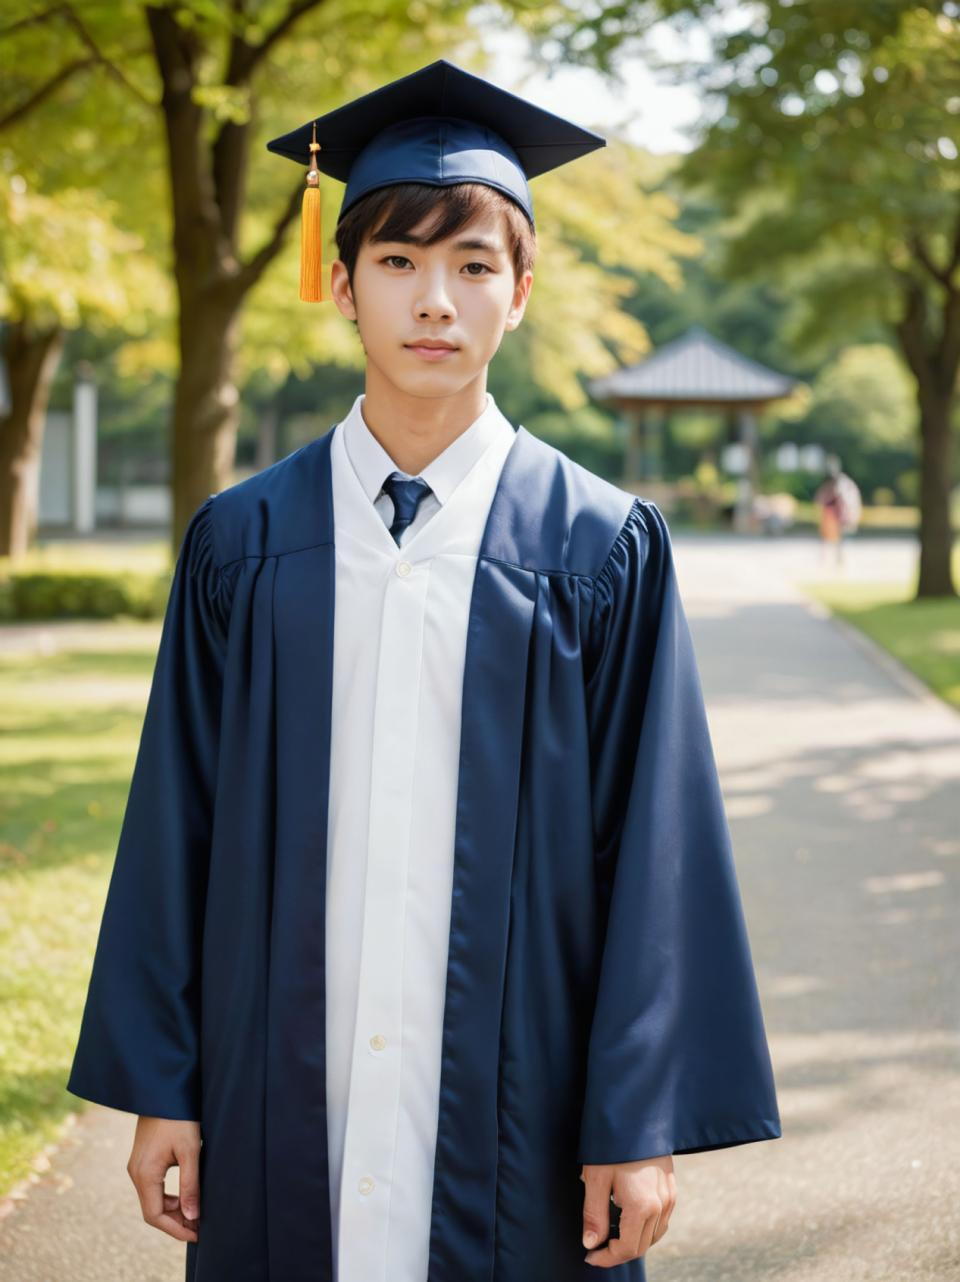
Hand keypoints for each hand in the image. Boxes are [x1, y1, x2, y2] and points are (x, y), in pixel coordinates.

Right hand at [127, 1116, 201, 1242]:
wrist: (163, 1090)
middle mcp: (136, 1173)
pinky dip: (168, 1196)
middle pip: (153, 1210)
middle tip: (200, 1225)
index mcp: (144, 1174)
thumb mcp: (190, 1151)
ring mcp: (137, 1166)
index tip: (196, 1233)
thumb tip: (193, 1216)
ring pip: (153, 1199)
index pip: (154, 1215)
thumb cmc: (179, 1117)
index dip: (175, 1229)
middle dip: (176, 1221)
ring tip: (196, 1211)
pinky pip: (153, 1186)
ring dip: (173, 1208)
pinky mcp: (143, 1159)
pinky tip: (186, 1194)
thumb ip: (191, 1185)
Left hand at [580, 1154, 675, 1267]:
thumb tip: (590, 1244)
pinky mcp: (672, 1186)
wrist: (636, 1112)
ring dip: (633, 1241)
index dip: (606, 1258)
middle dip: (618, 1252)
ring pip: (654, 1235)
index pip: (627, 1249)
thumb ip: (594, 1214)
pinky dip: (646, 1228)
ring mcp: (670, 1196)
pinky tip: (629, 1219)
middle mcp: (662, 1205)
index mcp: (643, 1206)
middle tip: (596, 1247)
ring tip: (610, 1234)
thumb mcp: (596, 1177)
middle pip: (642, 1246)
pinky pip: (662, 1220)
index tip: (589, 1255)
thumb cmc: (613, 1143)